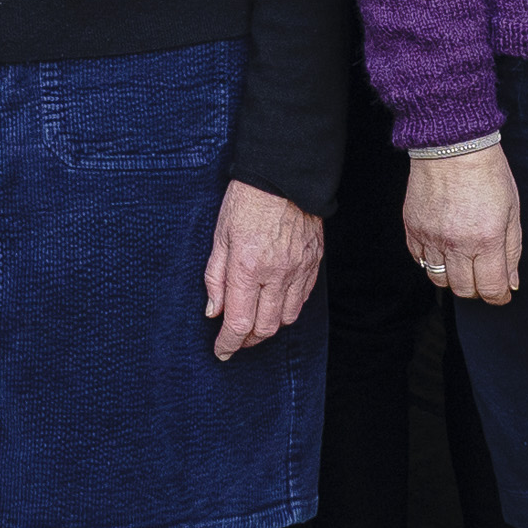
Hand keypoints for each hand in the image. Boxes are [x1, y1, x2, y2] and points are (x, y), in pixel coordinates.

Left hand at [204, 181, 324, 360]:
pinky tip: (274, 303)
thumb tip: (213, 312)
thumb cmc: (245, 201)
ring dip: (268, 327)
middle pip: (265, 328)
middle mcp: (276, 273)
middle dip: (247, 340)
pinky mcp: (313, 263)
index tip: (221, 352)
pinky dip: (286, 309)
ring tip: (254, 322)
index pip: (239, 321)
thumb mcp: (219, 237)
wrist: (284, 175)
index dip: (228, 343)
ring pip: (286, 318)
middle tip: (235, 339)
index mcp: (247, 267)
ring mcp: (299, 270)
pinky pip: (302, 299)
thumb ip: (215, 278)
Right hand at [405, 142, 520, 307]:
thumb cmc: (487, 172)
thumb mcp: (512, 211)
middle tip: (483, 275)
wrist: (452, 144)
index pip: (491, 288)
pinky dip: (432, 261)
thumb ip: (512, 250)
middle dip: (478, 288)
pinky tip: (443, 248)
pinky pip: (419, 260)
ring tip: (462, 262)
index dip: (499, 295)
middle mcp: (456, 242)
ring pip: (438, 279)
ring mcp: (431, 236)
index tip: (502, 292)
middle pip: (464, 289)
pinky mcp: (412, 228)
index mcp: (486, 239)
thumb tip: (511, 282)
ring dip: (453, 277)